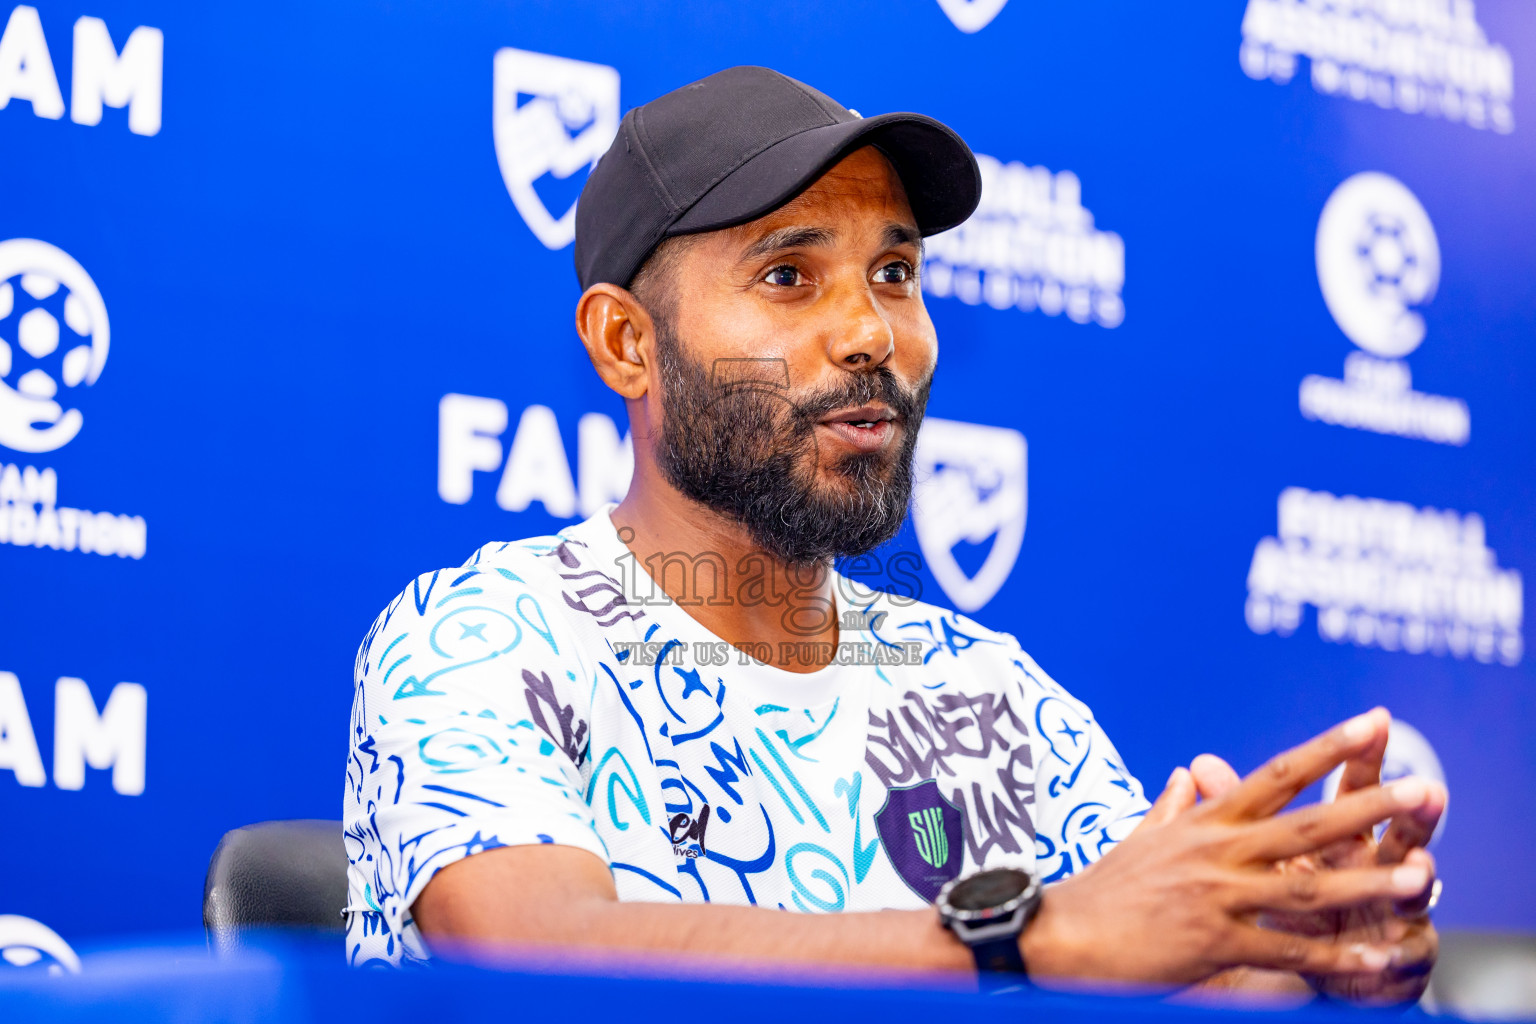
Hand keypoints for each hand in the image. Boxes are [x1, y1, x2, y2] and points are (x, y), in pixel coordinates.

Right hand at [1021, 710, 1439, 989]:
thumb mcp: (1139, 836)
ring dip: (1368, 883)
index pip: (1276, 774)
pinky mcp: (1212, 942)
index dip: (1326, 748)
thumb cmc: (1099, 889)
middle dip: (1368, 805)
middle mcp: (1216, 850)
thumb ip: (1172, 806)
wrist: (1055, 931)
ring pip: (1306, 884)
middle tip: (1424, 788)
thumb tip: (1188, 772)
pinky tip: (1376, 960)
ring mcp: (1216, 895)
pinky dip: (1336, 958)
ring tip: (1422, 875)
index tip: (1372, 722)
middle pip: (1305, 822)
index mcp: (1204, 822)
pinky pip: (1286, 950)